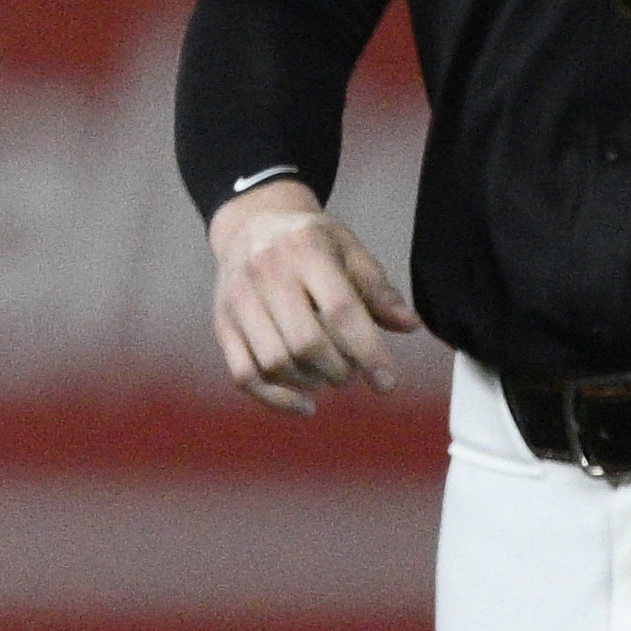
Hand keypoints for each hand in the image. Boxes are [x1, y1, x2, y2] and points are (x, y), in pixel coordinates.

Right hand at [207, 183, 416, 412]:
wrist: (251, 225)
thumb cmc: (310, 242)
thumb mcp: (350, 251)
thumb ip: (378, 290)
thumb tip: (408, 325)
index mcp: (305, 249)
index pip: (340, 311)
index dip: (368, 352)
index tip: (387, 383)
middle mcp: (266, 272)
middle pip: (306, 342)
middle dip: (339, 370)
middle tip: (352, 372)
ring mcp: (238, 300)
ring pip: (275, 362)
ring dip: (311, 382)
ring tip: (327, 376)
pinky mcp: (222, 324)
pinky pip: (244, 374)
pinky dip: (276, 399)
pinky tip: (304, 405)